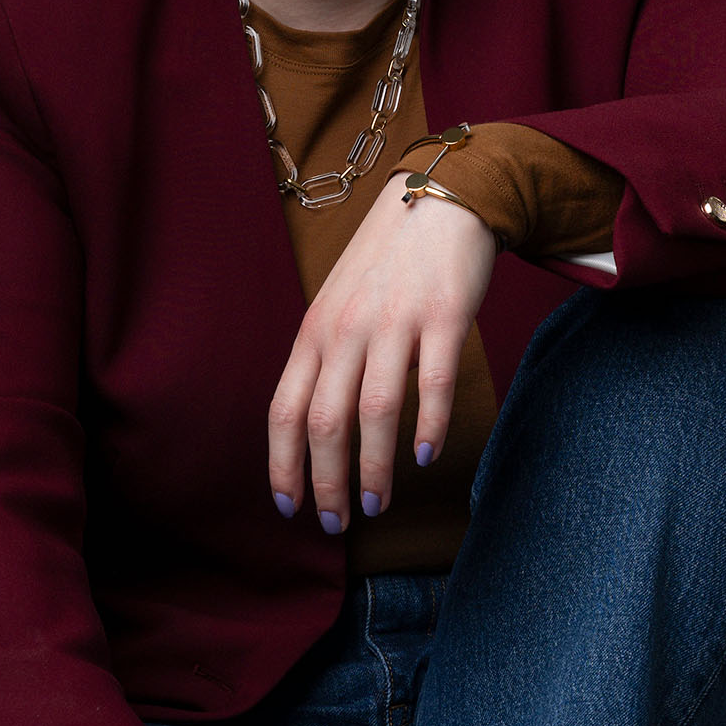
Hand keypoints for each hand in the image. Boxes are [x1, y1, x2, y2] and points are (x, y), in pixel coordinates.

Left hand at [268, 178, 497, 527]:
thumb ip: (325, 359)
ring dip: (374, 468)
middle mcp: (346, 330)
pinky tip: (425, 456)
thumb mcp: (338, 306)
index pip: (284, 410)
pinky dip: (426, 426)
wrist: (439, 201)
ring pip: (374, 412)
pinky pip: (431, 382)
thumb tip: (316, 429)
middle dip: (326, 483)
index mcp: (315, 333)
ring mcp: (393, 322)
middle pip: (324, 422)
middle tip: (337, 523)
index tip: (290, 505)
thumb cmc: (387, 263)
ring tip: (377, 505)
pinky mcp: (442, 316)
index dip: (283, 464)